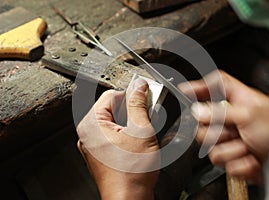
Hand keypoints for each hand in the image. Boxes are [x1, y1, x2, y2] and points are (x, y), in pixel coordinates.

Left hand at [76, 78, 158, 199]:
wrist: (129, 199)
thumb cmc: (131, 172)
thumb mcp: (140, 131)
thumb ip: (138, 104)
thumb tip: (139, 87)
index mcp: (92, 124)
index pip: (111, 95)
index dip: (130, 93)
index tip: (145, 94)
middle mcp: (88, 133)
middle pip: (112, 108)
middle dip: (132, 109)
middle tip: (148, 111)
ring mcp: (94, 144)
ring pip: (114, 122)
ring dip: (132, 121)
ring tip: (146, 126)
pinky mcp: (101, 153)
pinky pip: (113, 134)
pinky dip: (127, 132)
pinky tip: (139, 137)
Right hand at [178, 70, 268, 182]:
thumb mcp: (251, 115)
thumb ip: (220, 113)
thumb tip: (197, 110)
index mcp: (239, 101)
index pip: (215, 86)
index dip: (199, 87)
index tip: (184, 91)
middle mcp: (233, 119)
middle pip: (204, 121)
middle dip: (216, 131)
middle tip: (232, 131)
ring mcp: (232, 139)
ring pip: (211, 145)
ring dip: (231, 149)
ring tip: (248, 146)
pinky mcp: (234, 157)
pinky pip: (222, 161)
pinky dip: (238, 163)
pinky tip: (251, 158)